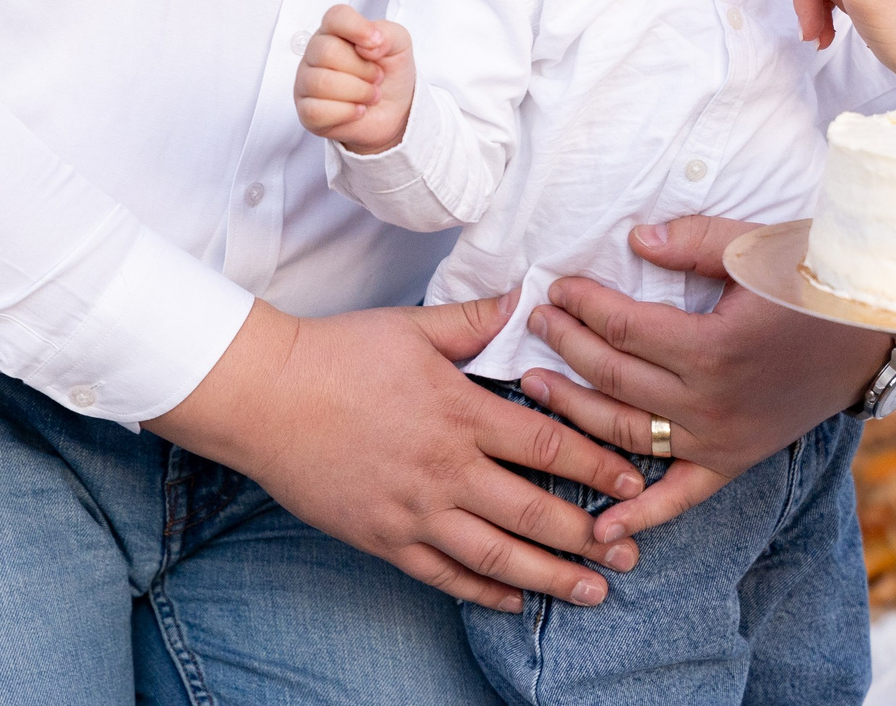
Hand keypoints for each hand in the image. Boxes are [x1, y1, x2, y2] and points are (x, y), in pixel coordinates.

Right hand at [149, 296, 647, 612]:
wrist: (261, 397)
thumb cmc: (337, 354)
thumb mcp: (414, 328)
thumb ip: (478, 319)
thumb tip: (529, 294)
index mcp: (461, 413)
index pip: (547, 444)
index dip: (597, 465)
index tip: (635, 482)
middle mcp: (445, 469)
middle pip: (533, 510)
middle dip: (588, 536)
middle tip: (630, 553)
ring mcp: (413, 511)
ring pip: (495, 555)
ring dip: (550, 577)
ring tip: (592, 592)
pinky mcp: (382, 539)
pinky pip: (442, 574)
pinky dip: (483, 591)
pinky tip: (516, 600)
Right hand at [296, 3, 413, 154]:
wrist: (395, 110)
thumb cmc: (390, 72)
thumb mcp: (399, 45)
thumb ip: (389, 34)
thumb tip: (369, 43)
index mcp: (336, 31)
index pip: (335, 17)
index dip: (356, 28)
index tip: (377, 42)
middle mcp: (316, 53)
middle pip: (327, 52)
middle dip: (363, 69)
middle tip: (377, 76)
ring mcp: (306, 82)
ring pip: (322, 83)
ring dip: (359, 92)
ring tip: (372, 94)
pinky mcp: (306, 111)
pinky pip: (317, 111)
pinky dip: (346, 112)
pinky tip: (358, 110)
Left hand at [520, 214, 892, 543]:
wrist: (873, 327)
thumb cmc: (814, 277)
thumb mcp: (755, 245)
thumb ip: (691, 242)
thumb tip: (633, 239)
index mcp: (712, 347)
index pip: (621, 327)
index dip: (581, 304)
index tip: (557, 286)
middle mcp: (709, 401)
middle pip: (613, 376)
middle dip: (565, 346)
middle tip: (536, 322)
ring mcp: (720, 438)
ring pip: (626, 432)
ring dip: (574, 411)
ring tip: (534, 386)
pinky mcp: (734, 459)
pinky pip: (680, 497)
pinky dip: (640, 517)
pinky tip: (598, 528)